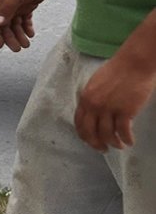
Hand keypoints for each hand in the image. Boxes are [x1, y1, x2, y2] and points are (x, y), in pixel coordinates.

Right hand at [0, 0, 58, 51]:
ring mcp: (17, 4)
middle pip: (5, 26)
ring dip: (19, 35)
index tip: (0, 46)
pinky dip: (27, 27)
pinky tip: (31, 33)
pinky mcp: (28, 4)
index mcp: (0, 1)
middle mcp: (7, 4)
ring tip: (27, 44)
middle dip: (10, 38)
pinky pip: (25, 19)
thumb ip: (7, 9)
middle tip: (18, 49)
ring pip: (15, 24)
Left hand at [76, 30, 155, 151]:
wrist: (135, 63)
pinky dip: (126, 140)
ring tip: (120, 146)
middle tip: (103, 149)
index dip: (84, 135)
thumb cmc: (118, 70)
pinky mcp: (125, 112)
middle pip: (91, 133)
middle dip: (96, 144)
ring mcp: (109, 109)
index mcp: (85, 98)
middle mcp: (94, 106)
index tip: (90, 141)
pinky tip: (130, 142)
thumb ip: (92, 98)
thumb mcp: (97, 83)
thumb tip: (93, 113)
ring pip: (107, 135)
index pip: (79, 123)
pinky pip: (123, 132)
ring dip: (113, 143)